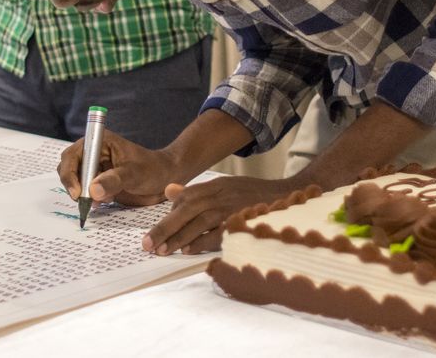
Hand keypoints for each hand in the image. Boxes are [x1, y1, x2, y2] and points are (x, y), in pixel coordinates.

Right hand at [57, 129, 178, 207]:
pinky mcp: (98, 183)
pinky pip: (86, 192)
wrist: (165, 180)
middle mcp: (93, 153)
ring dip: (82, 195)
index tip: (78, 192)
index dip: (70, 173)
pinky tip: (105, 202)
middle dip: (74, 185)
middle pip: (68, 169)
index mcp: (99, 141)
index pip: (72, 155)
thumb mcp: (134, 173)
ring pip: (76, 182)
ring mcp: (94, 168)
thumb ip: (113, 180)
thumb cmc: (153, 168)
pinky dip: (90, 200)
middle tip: (84, 201)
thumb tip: (92, 190)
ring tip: (102, 201)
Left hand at [144, 176, 287, 255]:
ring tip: (163, 250)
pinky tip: (188, 251)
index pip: (184, 198)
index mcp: (214, 185)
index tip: (154, 230)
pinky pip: (216, 235)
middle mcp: (219, 194)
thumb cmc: (253, 193)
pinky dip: (201, 243)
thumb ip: (196, 190)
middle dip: (164, 228)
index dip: (168, 215)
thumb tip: (168, 191)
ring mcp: (230, 208)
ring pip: (197, 224)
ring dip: (178, 238)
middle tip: (147, 244)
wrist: (288, 195)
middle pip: (184, 211)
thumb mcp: (224, 185)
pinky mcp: (240, 222)